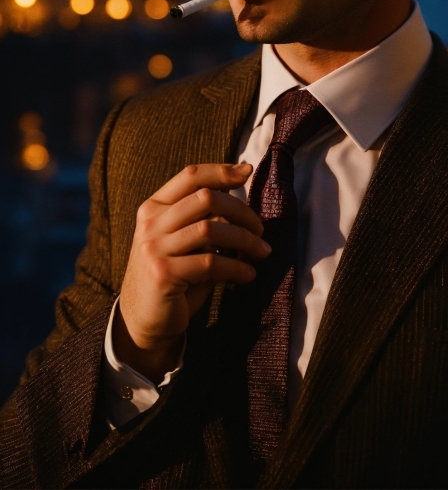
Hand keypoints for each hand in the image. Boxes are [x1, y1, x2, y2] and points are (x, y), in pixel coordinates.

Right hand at [114, 162, 268, 382]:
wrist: (143, 319)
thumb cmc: (173, 274)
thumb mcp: (181, 238)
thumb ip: (201, 215)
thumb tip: (236, 188)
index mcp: (154, 207)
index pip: (190, 176)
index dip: (221, 171)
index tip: (247, 172)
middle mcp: (151, 223)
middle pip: (206, 198)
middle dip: (241, 211)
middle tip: (260, 228)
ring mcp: (154, 248)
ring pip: (211, 230)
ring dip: (244, 240)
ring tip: (262, 252)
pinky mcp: (163, 274)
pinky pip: (211, 263)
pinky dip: (237, 268)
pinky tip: (248, 275)